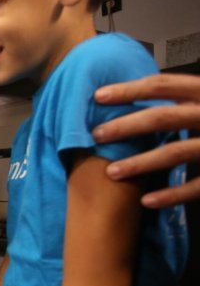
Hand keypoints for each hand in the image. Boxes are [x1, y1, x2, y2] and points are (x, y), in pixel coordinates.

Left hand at [93, 73, 199, 207]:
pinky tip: (147, 201)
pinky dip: (172, 195)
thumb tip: (133, 97)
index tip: (97, 96)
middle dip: (126, 126)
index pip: (163, 85)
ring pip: (176, 152)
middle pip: (163, 117)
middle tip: (96, 135)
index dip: (130, 89)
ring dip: (141, 163)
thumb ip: (181, 100)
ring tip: (112, 172)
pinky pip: (198, 185)